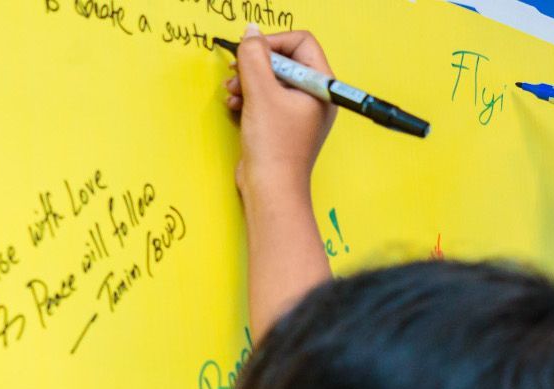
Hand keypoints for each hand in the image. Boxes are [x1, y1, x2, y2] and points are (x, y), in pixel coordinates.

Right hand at [225, 25, 336, 199]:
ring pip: (271, 79)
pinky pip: (266, 98)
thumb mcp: (261, 93)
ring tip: (232, 91)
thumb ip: (254, 57)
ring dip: (248, 80)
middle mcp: (314, 97)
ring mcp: (299, 112)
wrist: (270, 189)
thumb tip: (251, 33)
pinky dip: (248, 96)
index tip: (251, 53)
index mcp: (321, 87)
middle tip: (237, 71)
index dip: (274, 42)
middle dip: (256, 63)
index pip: (301, 43)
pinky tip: (234, 105)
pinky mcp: (282, 124)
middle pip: (284, 60)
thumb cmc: (274, 147)